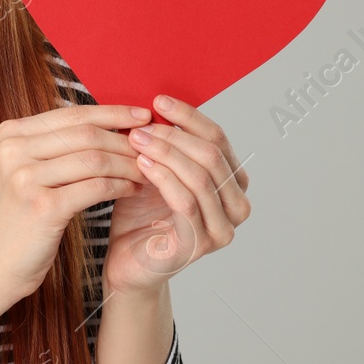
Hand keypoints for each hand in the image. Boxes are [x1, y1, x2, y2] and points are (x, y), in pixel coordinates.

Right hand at [0, 102, 150, 303]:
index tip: (142, 115)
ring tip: (148, 171)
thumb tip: (110, 121)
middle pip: (86, 134)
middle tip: (152, 146)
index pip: (72, 115)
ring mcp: (25, 178)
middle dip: (125, 140)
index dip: (112, 113)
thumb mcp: (27, 169)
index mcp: (12, 133)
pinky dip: (120, 186)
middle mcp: (14, 150)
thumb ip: (56, 144)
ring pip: (94, 159)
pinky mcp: (42, 207)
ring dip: (128, 164)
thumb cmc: (19, 216)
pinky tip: (133, 189)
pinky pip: (95, 187)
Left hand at [104, 94, 249, 296]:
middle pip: (212, 157)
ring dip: (166, 153)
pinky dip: (163, 178)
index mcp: (232, 183)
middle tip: (141, 125)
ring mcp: (221, 230)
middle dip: (174, 135)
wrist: (126, 263)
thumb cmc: (140, 215)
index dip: (189, 117)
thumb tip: (155, 102)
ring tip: (136, 140)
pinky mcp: (199, 246)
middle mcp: (236, 207)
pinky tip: (142, 164)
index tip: (159, 100)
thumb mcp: (156, 170)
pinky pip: (185, 203)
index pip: (218, 139)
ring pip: (200, 178)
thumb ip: (167, 144)